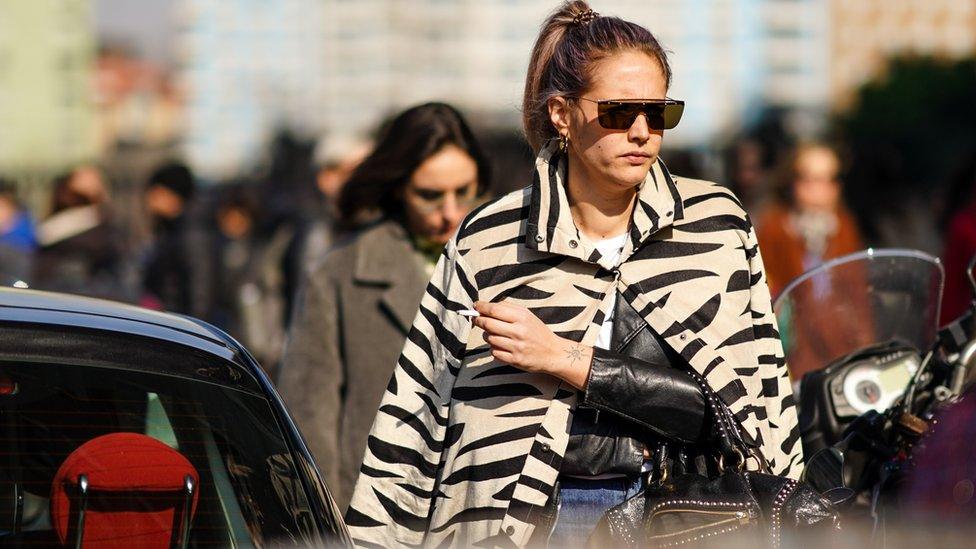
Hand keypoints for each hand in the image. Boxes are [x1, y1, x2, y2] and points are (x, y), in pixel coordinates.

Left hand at [472, 301, 591, 388]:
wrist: (552, 352)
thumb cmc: (537, 331)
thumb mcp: (527, 315)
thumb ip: (508, 308)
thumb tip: (485, 306)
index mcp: (522, 317)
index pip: (494, 310)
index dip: (481, 308)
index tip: (476, 306)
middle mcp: (519, 331)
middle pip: (488, 324)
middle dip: (479, 321)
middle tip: (477, 319)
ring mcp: (516, 347)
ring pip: (489, 339)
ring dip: (488, 336)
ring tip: (496, 335)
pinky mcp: (515, 360)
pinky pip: (494, 353)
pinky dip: (494, 349)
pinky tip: (502, 346)